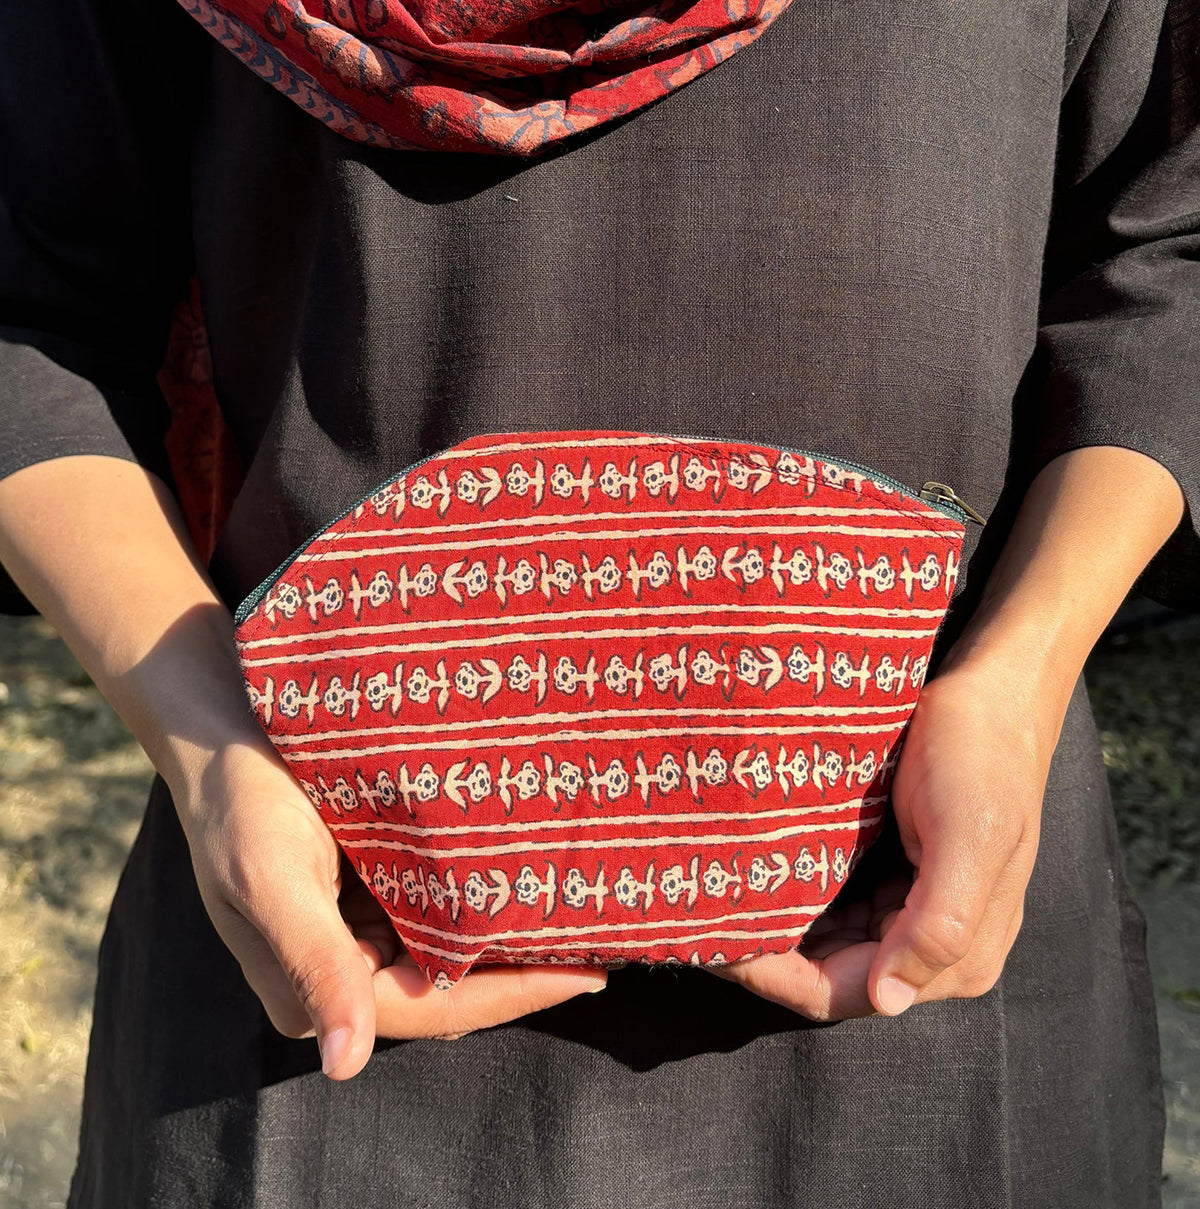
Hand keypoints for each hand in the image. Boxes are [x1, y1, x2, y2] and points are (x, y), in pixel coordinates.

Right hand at [171, 743, 606, 1080]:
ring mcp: (358, 930)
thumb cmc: (239, 802)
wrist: (222, 731)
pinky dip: (482, 901)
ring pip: (449, 953)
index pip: (433, 1010)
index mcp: (317, 986)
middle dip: (524, 973)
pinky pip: (437, 909)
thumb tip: (346, 1064)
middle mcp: (344, 967)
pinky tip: (526, 878)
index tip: (587, 976)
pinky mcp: (369, 890)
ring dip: (508, 937)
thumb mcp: (271, 879)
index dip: (513, 997)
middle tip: (602, 942)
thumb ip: (313, 965)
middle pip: (451, 990)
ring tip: (580, 915)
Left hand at [709, 653, 1054, 1019]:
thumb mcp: (965, 833)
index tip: (715, 944)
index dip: (775, 978)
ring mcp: (915, 911)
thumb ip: (940, 922)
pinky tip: (754, 874)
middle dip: (766, 955)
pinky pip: (836, 907)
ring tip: (712, 899)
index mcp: (959, 954)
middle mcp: (936, 946)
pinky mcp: (899, 877)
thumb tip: (888, 1000)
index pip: (843, 993)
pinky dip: (795, 898)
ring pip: (827, 943)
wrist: (998, 697)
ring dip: (776, 928)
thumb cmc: (980, 756)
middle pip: (829, 975)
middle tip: (696, 920)